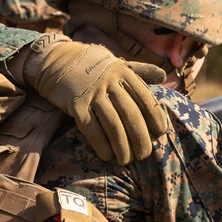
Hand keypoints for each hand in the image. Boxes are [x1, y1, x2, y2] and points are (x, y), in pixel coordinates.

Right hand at [23, 33, 168, 164]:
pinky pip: (91, 129)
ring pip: (113, 125)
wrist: (56, 60)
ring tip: (126, 160)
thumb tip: (164, 75)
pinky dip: (101, 145)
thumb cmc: (92, 64)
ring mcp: (92, 93)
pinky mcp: (76, 104)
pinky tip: (107, 155)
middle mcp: (110, 81)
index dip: (155, 117)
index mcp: (123, 72)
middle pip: (131, 114)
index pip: (145, 97)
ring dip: (122, 147)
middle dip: (140, 138)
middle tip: (144, 154)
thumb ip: (140, 71)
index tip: (160, 133)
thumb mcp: (117, 63)